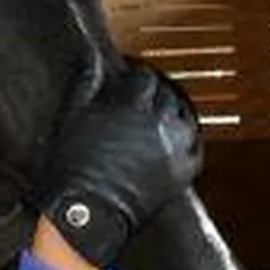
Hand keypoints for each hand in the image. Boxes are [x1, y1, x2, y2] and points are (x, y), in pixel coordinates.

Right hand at [34, 63, 201, 268]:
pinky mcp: (180, 173)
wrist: (85, 212)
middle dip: (154, 93)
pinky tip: (175, 142)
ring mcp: (173, 148)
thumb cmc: (73, 167)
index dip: (136, 76)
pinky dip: (187, 142)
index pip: (144, 77)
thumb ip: (87, 81)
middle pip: (167, 95)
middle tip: (141, 99)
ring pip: (185, 119)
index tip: (128, 79)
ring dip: (173, 115)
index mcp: (131, 105)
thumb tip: (92, 56)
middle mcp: (158, 123)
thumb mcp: (73, 115)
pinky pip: (195, 149)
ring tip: (158, 119)